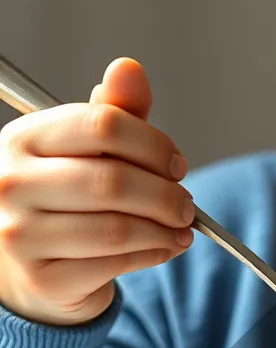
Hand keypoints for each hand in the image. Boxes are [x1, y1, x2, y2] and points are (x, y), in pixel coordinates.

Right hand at [0, 57, 193, 325]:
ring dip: (163, 229)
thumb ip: (116, 112)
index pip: (103, 126)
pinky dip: (152, 255)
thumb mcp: (88, 148)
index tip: (177, 164)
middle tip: (186, 205)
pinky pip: (114, 264)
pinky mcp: (43, 279)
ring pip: (116, 228)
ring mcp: (21, 235)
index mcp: (23, 138)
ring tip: (182, 228)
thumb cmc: (66, 197)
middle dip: (165, 195)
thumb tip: (128, 68)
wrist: (33, 264)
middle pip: (113, 181)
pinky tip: (164, 247)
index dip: (153, 144)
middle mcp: (12, 184)